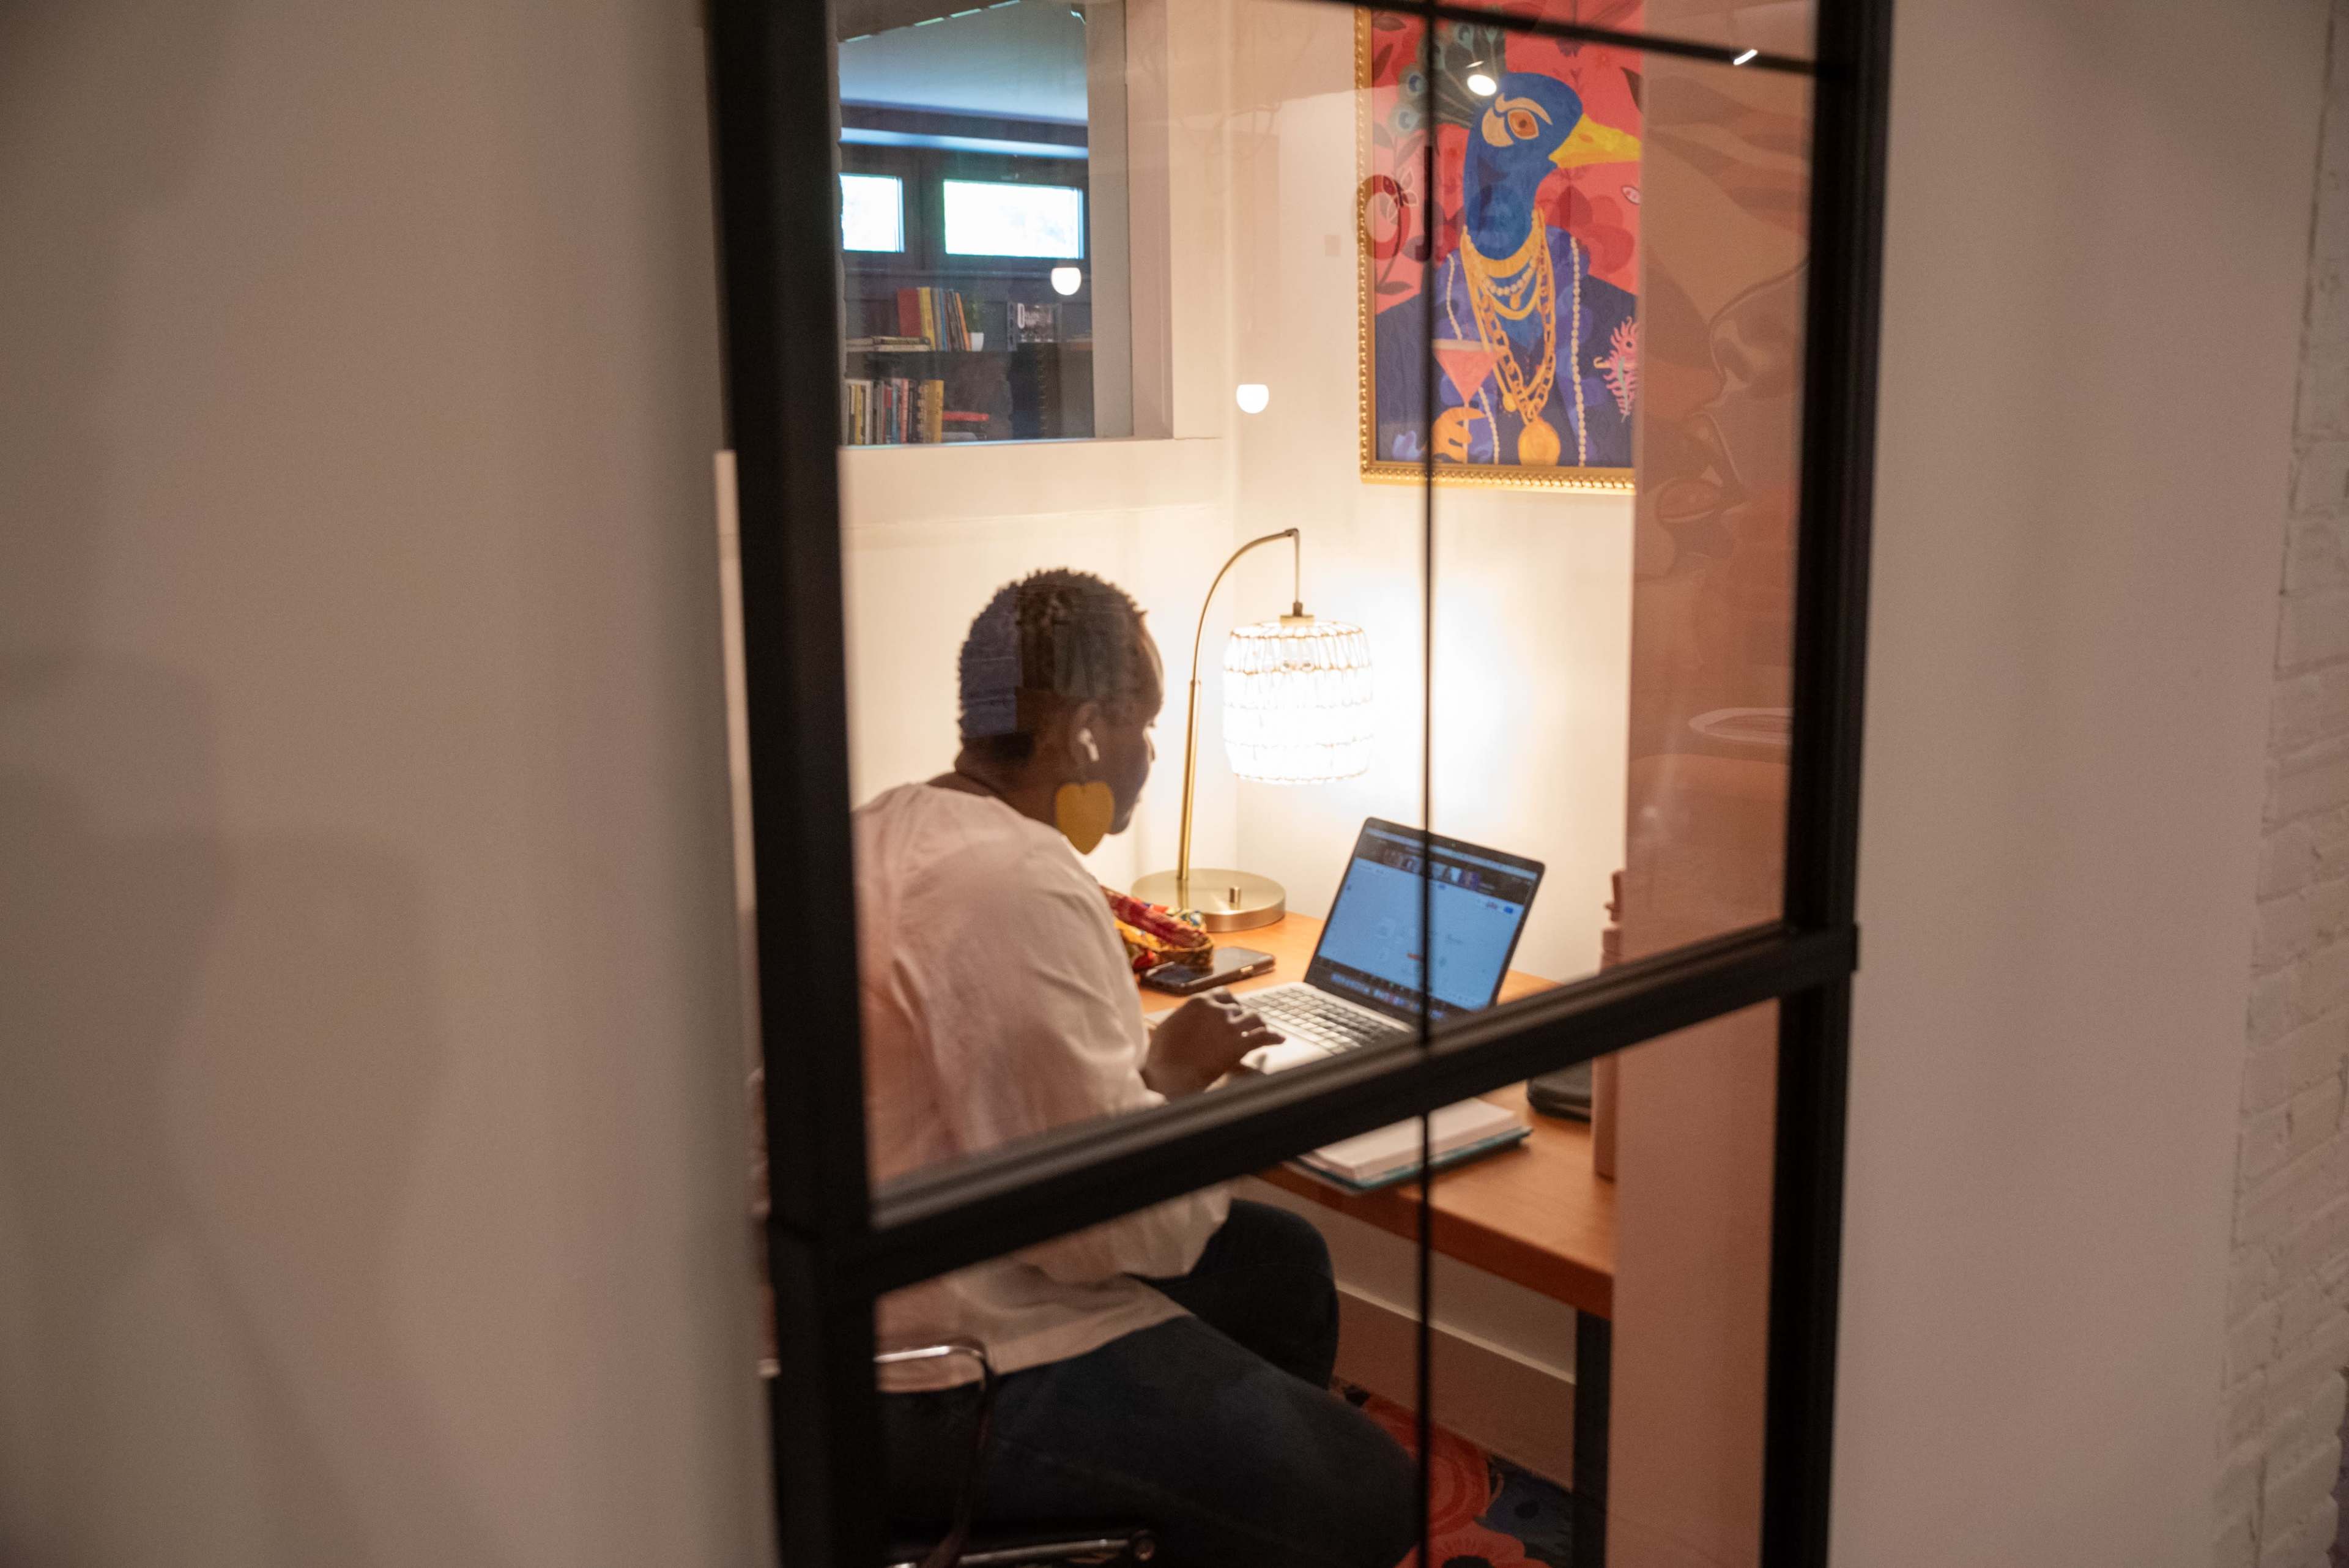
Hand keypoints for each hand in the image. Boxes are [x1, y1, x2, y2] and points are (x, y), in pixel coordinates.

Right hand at [1143, 989, 1282, 1097]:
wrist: (1169, 1073)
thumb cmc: (1162, 1054)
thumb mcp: (1168, 1027)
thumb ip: (1183, 1018)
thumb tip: (1185, 1019)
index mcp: (1200, 1001)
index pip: (1223, 994)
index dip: (1231, 1002)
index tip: (1232, 1008)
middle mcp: (1218, 1009)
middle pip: (1239, 1008)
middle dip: (1243, 1016)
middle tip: (1245, 1024)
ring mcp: (1230, 1026)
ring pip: (1255, 1018)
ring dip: (1259, 1024)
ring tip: (1264, 1029)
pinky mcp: (1239, 1045)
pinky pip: (1263, 1037)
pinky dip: (1274, 1038)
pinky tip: (1280, 1040)